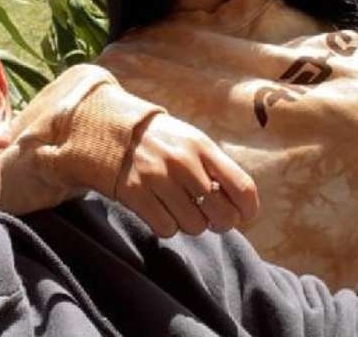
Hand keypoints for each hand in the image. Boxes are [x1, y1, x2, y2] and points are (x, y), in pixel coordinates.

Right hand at [114, 112, 258, 237]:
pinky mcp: (135, 194)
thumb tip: (238, 205)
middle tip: (210, 216)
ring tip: (178, 206)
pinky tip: (160, 209)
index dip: (248, 209)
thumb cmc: (160, 140)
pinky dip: (166, 226)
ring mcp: (158, 178)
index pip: (242, 186)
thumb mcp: (191, 141)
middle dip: (220, 222)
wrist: (109, 128)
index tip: (244, 214)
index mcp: (202, 146)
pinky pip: (167, 229)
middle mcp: (183, 162)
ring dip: (190, 223)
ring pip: (195, 226)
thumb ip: (214, 168)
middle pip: (223, 215)